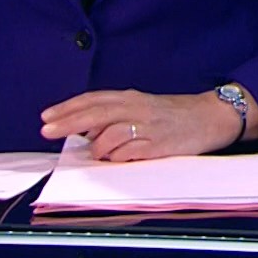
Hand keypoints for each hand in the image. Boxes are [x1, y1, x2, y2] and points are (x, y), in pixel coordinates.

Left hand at [40, 89, 236, 161]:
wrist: (210, 117)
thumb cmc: (173, 114)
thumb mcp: (142, 107)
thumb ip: (115, 116)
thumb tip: (86, 131)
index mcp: (131, 98)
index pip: (93, 100)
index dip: (68, 107)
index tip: (46, 117)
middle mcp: (137, 109)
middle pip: (96, 113)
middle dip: (68, 122)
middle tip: (47, 130)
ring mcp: (147, 127)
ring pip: (110, 136)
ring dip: (97, 147)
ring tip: (97, 154)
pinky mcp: (158, 146)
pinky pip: (128, 154)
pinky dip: (116, 158)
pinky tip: (114, 159)